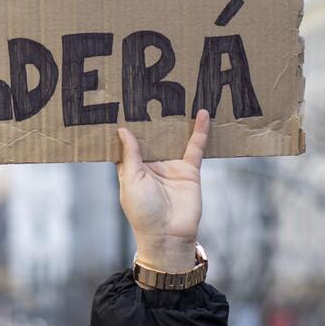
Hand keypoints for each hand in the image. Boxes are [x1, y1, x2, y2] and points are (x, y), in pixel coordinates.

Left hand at [115, 110, 209, 272]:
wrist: (169, 235)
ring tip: (177, 94)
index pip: (129, 142)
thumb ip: (131, 155)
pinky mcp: (190, 170)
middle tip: (150, 89)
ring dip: (175, 120)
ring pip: (174, 137)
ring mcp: (171, 166)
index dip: (127, 125)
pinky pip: (195, 147)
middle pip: (153, 136)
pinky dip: (199, 131)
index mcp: (133, 168)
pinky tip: (202, 113)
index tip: (122, 103)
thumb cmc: (143, 212)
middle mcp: (152, 164)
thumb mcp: (132, 181)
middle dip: (152, 117)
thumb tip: (122, 129)